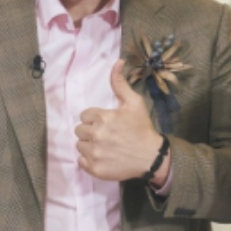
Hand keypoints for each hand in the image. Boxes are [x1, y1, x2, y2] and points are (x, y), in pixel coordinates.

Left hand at [75, 60, 167, 183]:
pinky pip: (80, 161)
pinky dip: (88, 160)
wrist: (151, 156)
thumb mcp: (134, 103)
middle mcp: (96, 135)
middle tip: (105, 136)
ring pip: (80, 146)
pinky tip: (102, 157)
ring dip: (89, 145)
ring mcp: (94, 153)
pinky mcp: (95, 168)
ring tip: (104, 146)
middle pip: (79, 131)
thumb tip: (117, 62)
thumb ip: (120, 84)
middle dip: (90, 131)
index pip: (84, 116)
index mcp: (102, 118)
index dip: (95, 119)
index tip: (106, 124)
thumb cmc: (142, 129)